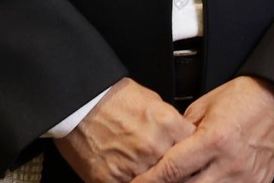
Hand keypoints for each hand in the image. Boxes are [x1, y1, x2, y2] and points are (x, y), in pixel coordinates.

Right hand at [55, 78, 193, 182]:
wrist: (80, 104)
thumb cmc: (113, 99)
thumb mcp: (153, 101)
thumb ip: (171, 124)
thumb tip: (181, 137)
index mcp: (168, 126)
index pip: (193, 149)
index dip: (190, 154)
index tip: (188, 157)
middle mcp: (154, 147)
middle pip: (177, 170)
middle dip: (173, 169)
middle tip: (165, 164)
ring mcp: (133, 166)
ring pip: (155, 182)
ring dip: (152, 178)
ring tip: (143, 166)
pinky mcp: (110, 179)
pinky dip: (132, 181)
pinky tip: (130, 175)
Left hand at [131, 77, 273, 182]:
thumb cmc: (246, 97)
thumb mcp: (207, 105)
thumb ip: (183, 131)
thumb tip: (164, 149)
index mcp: (215, 139)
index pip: (171, 170)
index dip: (147, 181)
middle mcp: (229, 163)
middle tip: (154, 182)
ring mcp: (244, 178)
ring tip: (182, 179)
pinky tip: (205, 180)